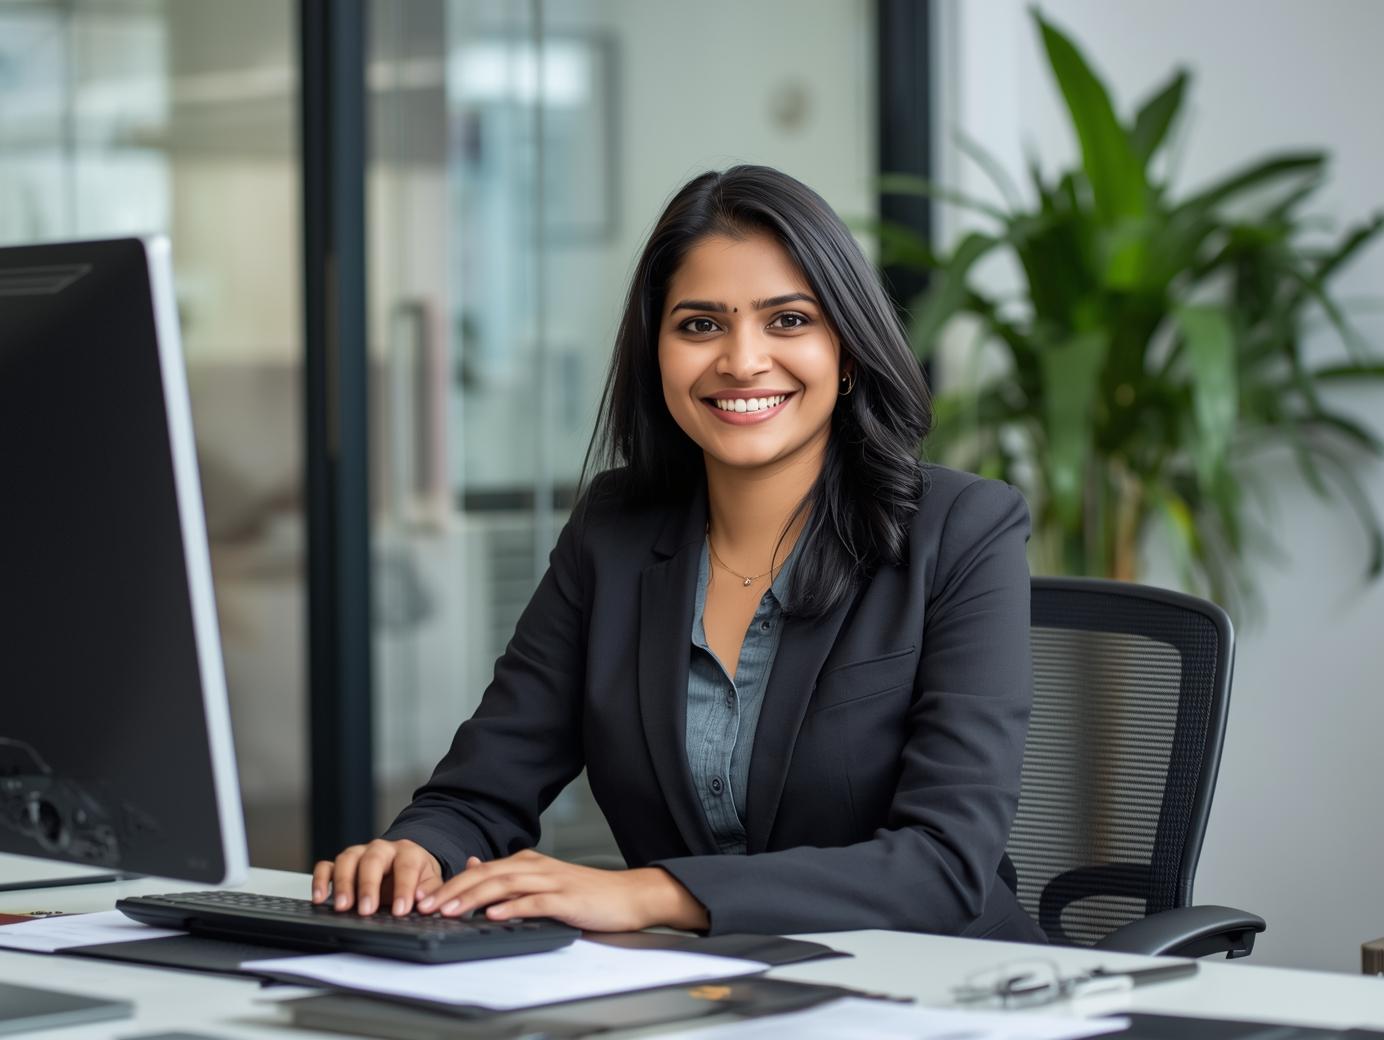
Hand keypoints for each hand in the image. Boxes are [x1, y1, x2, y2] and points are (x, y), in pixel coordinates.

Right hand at [311, 838, 443, 916]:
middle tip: (367, 910)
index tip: (400, 910)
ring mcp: (359, 854)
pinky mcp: (342, 864)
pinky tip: (319, 898)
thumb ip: (431, 891)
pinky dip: (320, 879)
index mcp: (407, 852)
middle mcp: (381, 850)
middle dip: (369, 886)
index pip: (406, 865)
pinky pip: (326, 866)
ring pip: (348, 860)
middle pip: (373, 860)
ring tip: (342, 907)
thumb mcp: (431, 881)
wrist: (405, 862)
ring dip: (343, 883)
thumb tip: (425, 901)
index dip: (403, 888)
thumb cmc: (417, 874)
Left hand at [415, 849, 708, 932]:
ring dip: (475, 897)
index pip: (480, 870)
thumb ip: (507, 873)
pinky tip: (495, 915)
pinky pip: (535, 902)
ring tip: (451, 910)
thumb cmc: (585, 893)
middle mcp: (535, 867)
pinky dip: (513, 907)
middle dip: (453, 889)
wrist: (628, 896)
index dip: (450, 883)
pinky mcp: (567, 899)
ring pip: (505, 884)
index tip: (424, 898)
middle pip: (487, 874)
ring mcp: (551, 881)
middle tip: (426, 905)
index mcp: (527, 863)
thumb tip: (472, 864)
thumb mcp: (542, 879)